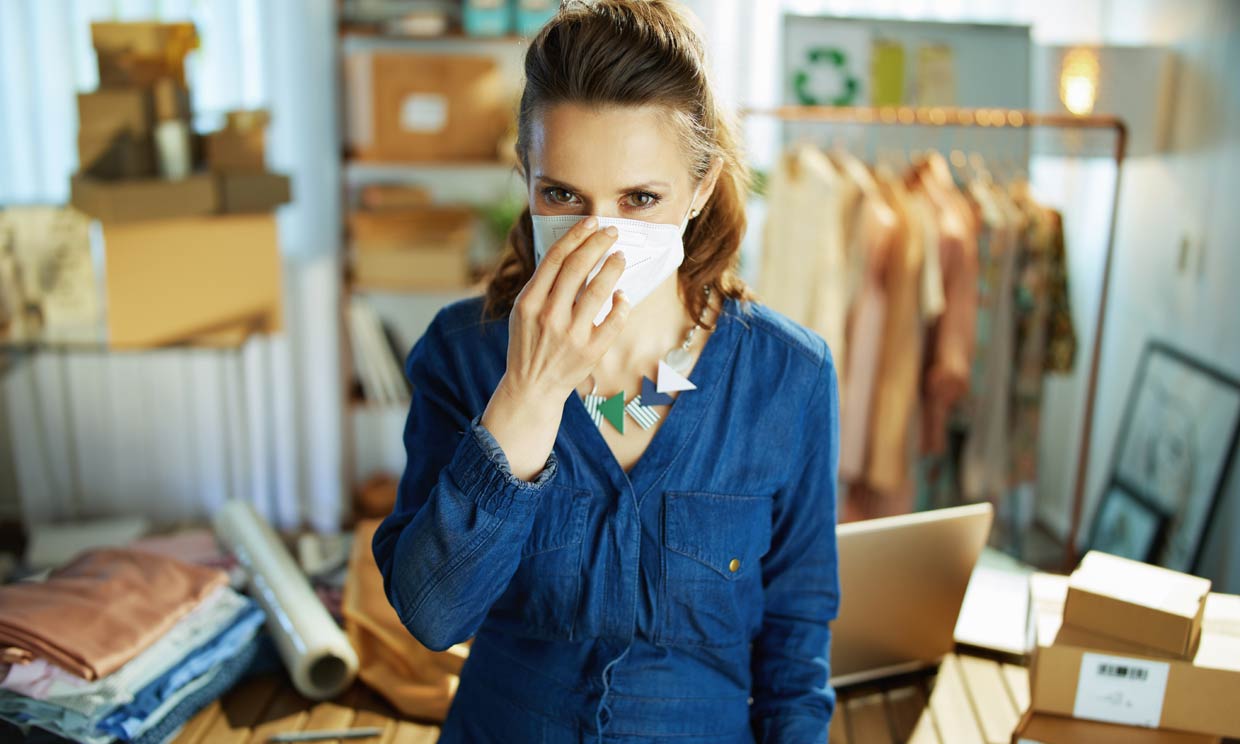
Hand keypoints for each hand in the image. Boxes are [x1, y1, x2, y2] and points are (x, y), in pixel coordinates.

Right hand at [480, 216, 630, 480]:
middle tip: (612, 232)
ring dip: (613, 268)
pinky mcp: (590, 351)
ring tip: (621, 256)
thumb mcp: (523, 312)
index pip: (555, 259)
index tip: (592, 222)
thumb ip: (542, 286)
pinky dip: (621, 304)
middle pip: (578, 267)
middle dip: (598, 243)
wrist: (531, 387)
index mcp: (529, 302)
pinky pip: (613, 320)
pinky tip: (622, 295)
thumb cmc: (529, 344)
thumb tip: (570, 253)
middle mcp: (549, 315)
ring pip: (599, 290)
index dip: (576, 236)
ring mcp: (571, 334)